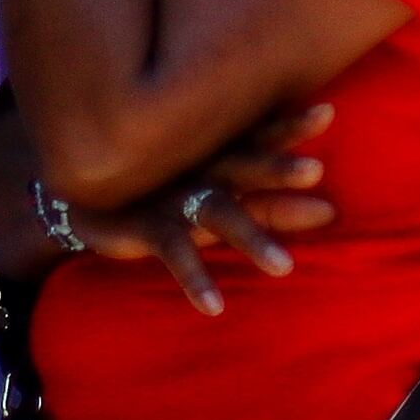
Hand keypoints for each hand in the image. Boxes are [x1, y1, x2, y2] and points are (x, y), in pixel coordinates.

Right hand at [79, 103, 340, 314]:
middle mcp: (201, 169)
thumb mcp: (220, 195)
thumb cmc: (167, 192)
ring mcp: (174, 196)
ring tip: (285, 268)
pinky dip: (195, 279)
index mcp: (219, 155)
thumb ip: (271, 204)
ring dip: (251, 239)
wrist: (88, 198)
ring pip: (217, 214)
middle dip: (278, 168)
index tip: (327, 113)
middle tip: (315, 171)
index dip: (290, 126)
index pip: (259, 136)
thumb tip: (332, 212)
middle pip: (244, 165)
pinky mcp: (148, 227)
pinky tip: (215, 307)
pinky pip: (176, 253)